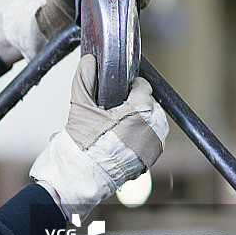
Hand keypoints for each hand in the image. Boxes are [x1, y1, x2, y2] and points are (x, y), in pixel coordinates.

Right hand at [30, 54, 167, 222]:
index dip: (130, 86)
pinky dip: (140, 138)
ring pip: (152, 122)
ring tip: (117, 127)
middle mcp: (154, 125)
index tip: (118, 91)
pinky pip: (151, 140)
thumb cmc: (84, 141)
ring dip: (139, 121)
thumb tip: (89, 60)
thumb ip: (84, 79)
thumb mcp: (80, 106)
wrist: (86, 174)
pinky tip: (121, 141)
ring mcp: (155, 143)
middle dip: (135, 105)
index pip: (143, 87)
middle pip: (149, 105)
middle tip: (114, 111)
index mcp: (141, 109)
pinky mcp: (153, 157)